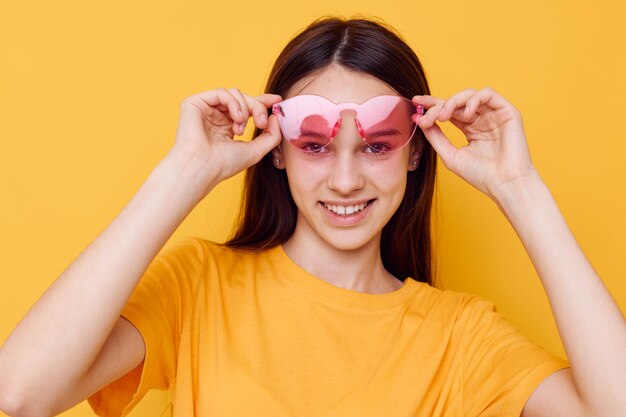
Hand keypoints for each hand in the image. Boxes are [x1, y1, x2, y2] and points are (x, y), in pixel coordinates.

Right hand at [169, 88, 282, 190]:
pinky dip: (234, 103)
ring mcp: (205, 109)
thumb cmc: (224, 164)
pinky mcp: (195, 103)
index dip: (262, 102)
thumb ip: (271, 135)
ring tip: (241, 128)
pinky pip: (222, 92)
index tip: (278, 100)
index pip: (246, 108)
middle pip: (244, 99)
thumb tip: (276, 116)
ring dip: (245, 108)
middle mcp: (216, 117)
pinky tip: (236, 119)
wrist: (202, 168)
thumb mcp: (256, 150)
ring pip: (234, 94)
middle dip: (257, 108)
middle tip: (262, 123)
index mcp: (227, 127)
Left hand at [412, 88, 537, 199]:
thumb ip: (436, 137)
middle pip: (456, 102)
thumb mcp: (450, 155)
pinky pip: (488, 94)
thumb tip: (420, 120)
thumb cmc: (481, 175)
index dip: (432, 105)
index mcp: (469, 128)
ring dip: (453, 102)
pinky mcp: (507, 112)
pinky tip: (466, 114)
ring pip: (470, 94)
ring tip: (444, 117)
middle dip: (438, 105)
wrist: (504, 184)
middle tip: (426, 116)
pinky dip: (473, 100)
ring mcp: (494, 115)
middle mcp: (481, 119)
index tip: (415, 104)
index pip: (449, 111)